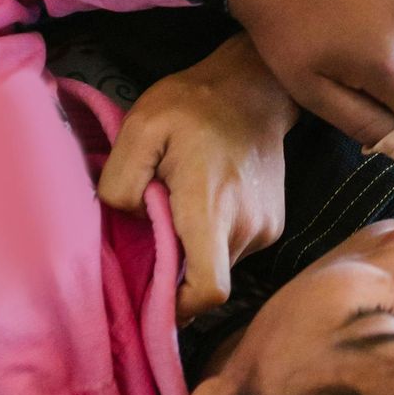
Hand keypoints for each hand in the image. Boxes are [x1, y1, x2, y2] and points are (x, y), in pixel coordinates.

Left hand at [96, 33, 296, 323]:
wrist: (253, 86)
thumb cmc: (193, 105)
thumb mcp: (140, 128)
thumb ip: (121, 181)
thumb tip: (133, 219)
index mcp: (212, 209)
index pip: (208, 291)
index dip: (178, 308)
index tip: (152, 296)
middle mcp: (247, 226)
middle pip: (207, 281)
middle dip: (176, 270)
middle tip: (154, 231)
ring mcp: (266, 227)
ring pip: (220, 266)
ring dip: (194, 251)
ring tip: (178, 208)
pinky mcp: (272, 224)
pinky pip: (233, 250)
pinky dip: (211, 239)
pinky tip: (200, 203)